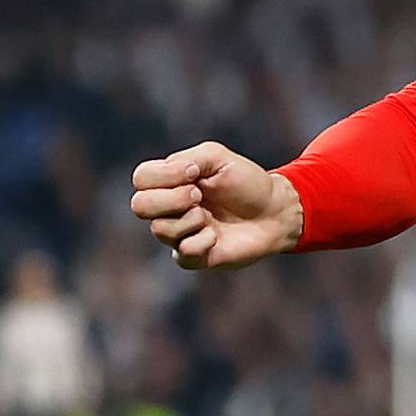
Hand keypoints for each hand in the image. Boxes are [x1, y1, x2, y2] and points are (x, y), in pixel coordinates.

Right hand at [130, 141, 303, 269]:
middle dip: (171, 199)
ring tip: (209, 216)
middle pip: (140, 206)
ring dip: (190, 219)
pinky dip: (202, 241)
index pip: (141, 178)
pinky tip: (217, 236)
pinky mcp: (193, 257)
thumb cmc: (246, 182)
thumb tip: (175, 173)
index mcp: (170, 182)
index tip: (194, 172)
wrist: (275, 211)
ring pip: (160, 229)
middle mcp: (168, 208)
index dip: (162, 176)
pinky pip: (182, 252)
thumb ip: (189, 158)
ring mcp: (179, 234)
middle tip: (199, 195)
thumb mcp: (219, 158)